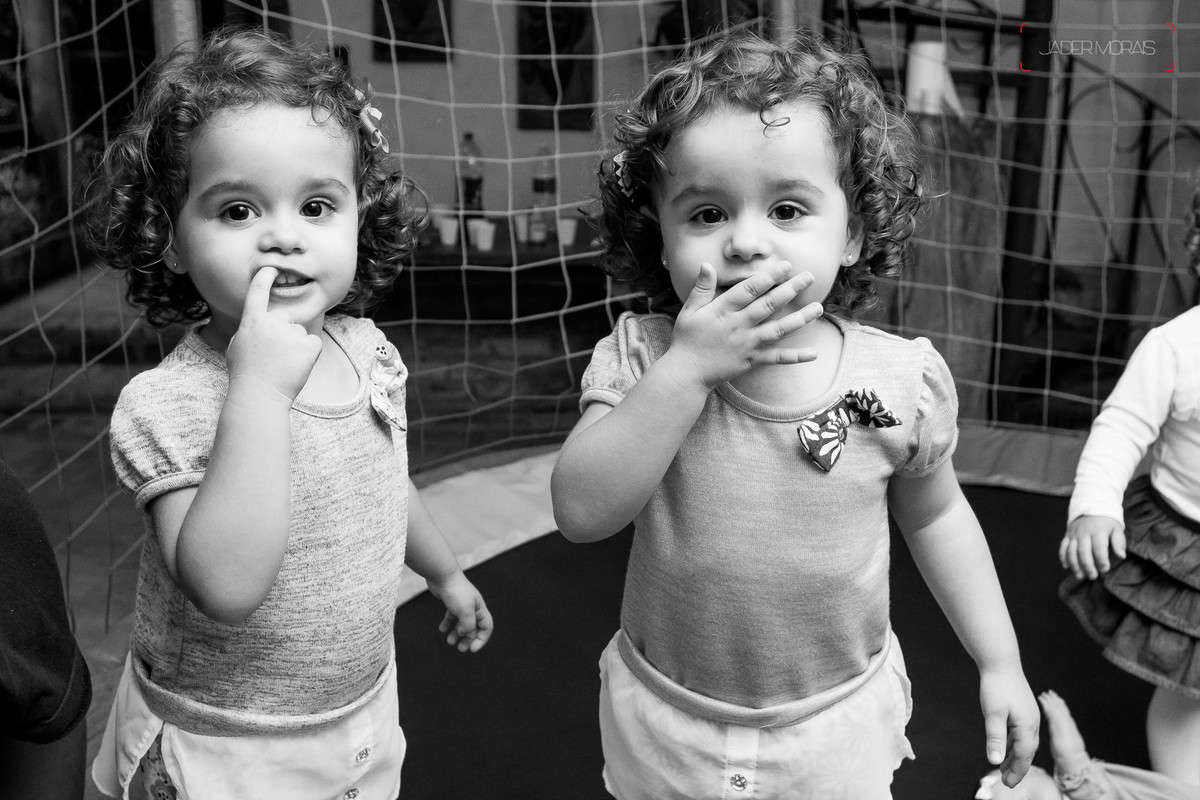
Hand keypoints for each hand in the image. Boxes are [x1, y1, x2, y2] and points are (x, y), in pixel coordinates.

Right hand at [225, 267, 322, 402]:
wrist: (260, 395)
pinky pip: (313, 343)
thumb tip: (257, 321)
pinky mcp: (309, 344)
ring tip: (283, 364)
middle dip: (283, 331)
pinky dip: (309, 353)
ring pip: (299, 332)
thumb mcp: (237, 346)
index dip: (265, 277)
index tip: (272, 268)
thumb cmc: (246, 374)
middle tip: (275, 355)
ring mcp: (292, 332)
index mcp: (252, 321)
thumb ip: (250, 329)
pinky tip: (297, 366)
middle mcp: (272, 322)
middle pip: (285, 317)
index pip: (258, 292)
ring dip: (295, 345)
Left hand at [427, 571, 492, 652]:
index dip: (481, 639)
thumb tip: (465, 634)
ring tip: (450, 641)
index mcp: (480, 609)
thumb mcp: (465, 611)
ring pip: (462, 624)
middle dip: (468, 639)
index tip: (472, 649)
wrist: (443, 575)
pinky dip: (448, 624)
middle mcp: (473, 608)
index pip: (486, 628)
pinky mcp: (451, 602)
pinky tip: (442, 629)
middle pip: (474, 628)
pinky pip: (451, 617)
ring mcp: (461, 605)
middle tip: (460, 649)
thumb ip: (468, 625)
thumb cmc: (456, 592)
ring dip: (457, 634)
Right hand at [667, 261, 823, 389]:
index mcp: (723, 310)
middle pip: (769, 305)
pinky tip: (813, 353)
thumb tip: (706, 265)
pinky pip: (777, 358)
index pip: (749, 290)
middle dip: (790, 290)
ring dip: (800, 319)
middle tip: (809, 277)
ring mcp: (747, 344)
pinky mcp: (752, 360)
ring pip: (778, 329)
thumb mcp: (689, 311)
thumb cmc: (687, 340)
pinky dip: (795, 357)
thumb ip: (701, 288)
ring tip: (818, 308)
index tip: (786, 266)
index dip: (768, 277)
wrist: (686, 373)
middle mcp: (739, 326)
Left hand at [980, 666, 1039, 787]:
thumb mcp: (993, 714)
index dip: (1016, 771)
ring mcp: (1030, 716)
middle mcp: (1032, 723)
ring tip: (1005, 769)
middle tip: (1008, 782)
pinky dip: (1015, 744)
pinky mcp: (1024, 710)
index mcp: (1027, 726)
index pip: (1024, 756)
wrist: (1001, 663)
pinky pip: (1022, 733)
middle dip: (1018, 768)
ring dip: (1016, 757)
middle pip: (1027, 752)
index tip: (1009, 784)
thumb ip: (995, 738)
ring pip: (1025, 743)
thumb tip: (995, 761)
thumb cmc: (997, 686)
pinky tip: (1006, 747)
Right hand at [1059, 515, 1125, 579]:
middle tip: (1093, 576)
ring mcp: (1074, 534)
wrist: (1091, 506)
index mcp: (1098, 531)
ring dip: (1075, 565)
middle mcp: (1084, 533)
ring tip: (1080, 576)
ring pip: (1071, 551)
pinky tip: (1066, 567)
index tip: (1105, 569)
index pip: (1099, 548)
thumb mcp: (1116, 528)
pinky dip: (1063, 557)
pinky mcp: (1067, 535)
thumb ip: (1119, 542)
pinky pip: (1063, 547)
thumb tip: (1121, 556)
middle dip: (1088, 566)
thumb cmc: (1106, 521)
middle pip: (1083, 551)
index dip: (1102, 560)